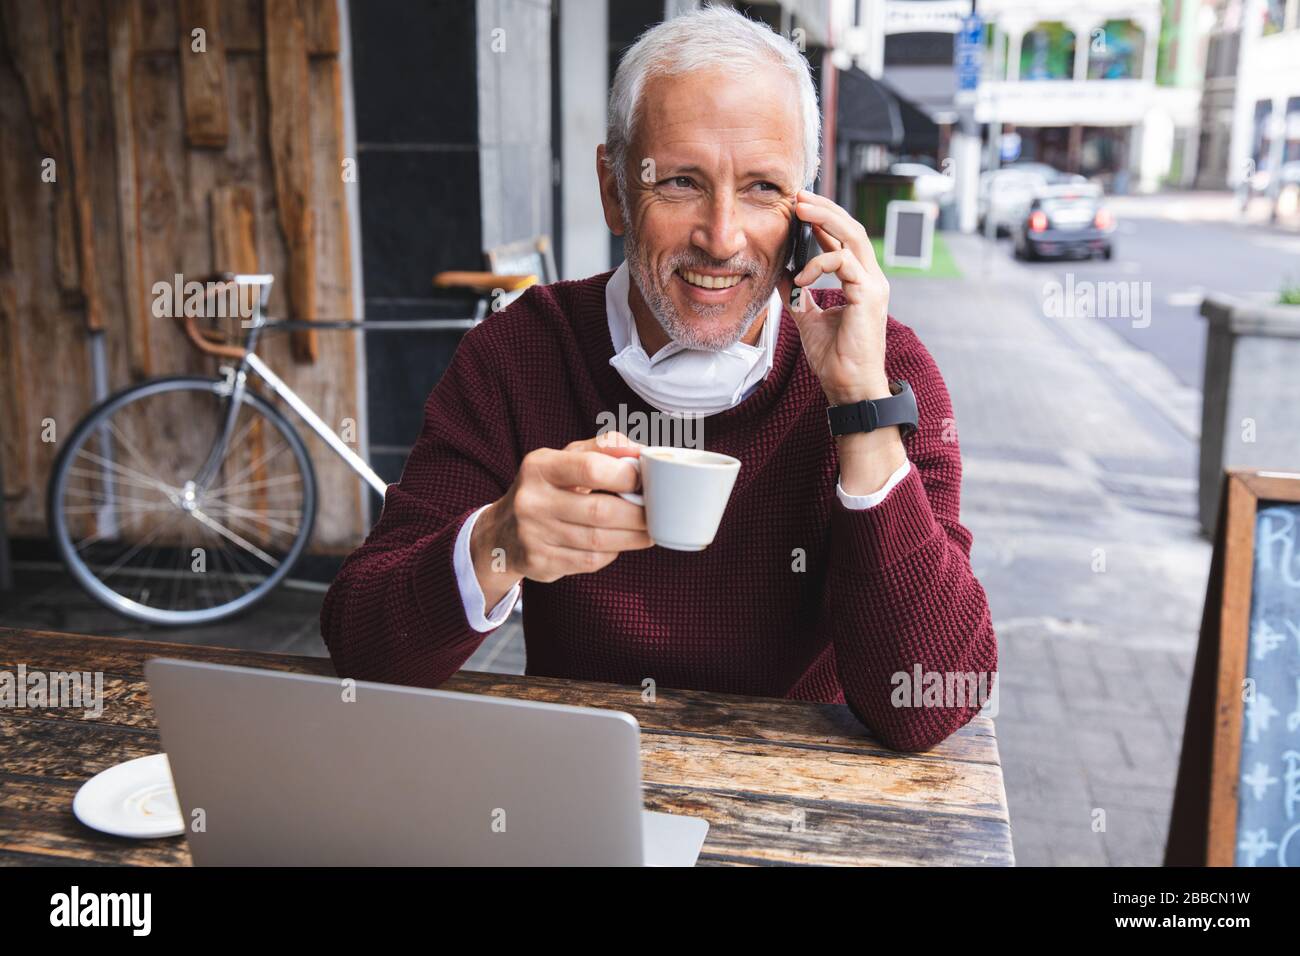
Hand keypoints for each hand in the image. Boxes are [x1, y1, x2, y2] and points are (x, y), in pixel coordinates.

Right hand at [470, 433, 651, 606]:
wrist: (502, 533)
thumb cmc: (546, 488)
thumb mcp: (565, 458)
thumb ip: (604, 447)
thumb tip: (641, 452)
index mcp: (539, 467)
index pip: (590, 468)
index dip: (626, 476)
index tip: (645, 481)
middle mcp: (532, 501)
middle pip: (600, 511)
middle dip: (638, 514)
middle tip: (658, 513)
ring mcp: (533, 535)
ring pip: (599, 541)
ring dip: (633, 537)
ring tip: (649, 530)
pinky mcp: (541, 563)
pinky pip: (590, 561)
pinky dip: (611, 553)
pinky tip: (618, 543)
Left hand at [787, 189, 891, 404]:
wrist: (848, 386)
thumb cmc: (835, 358)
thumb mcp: (808, 319)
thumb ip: (799, 295)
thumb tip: (784, 275)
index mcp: (860, 282)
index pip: (843, 240)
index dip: (823, 220)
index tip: (798, 207)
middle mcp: (871, 279)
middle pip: (851, 229)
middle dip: (824, 209)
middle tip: (798, 197)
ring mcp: (873, 285)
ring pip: (852, 237)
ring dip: (824, 220)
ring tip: (799, 212)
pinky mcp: (869, 295)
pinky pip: (844, 263)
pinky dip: (819, 264)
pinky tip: (802, 278)